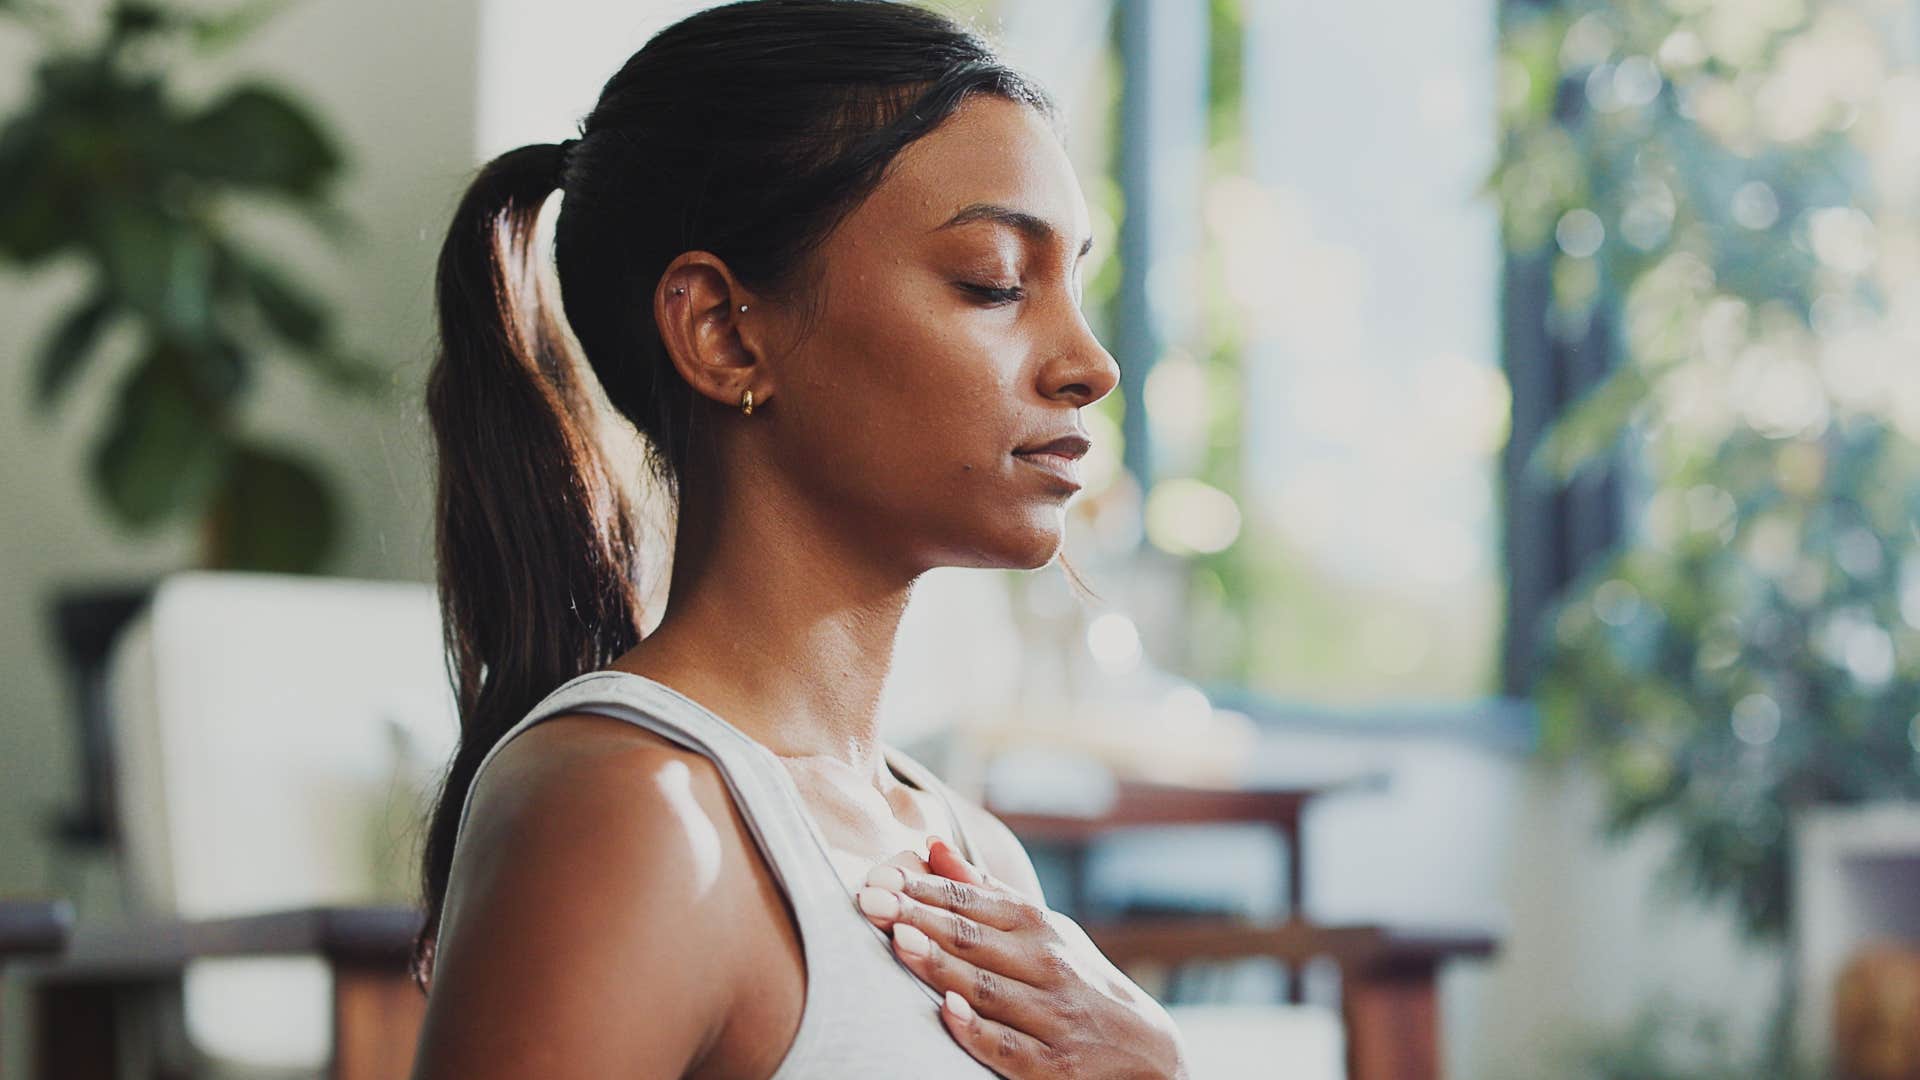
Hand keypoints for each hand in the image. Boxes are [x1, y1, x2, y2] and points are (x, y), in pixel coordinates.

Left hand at [855, 837, 1190, 1078]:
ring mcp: (1050, 1016)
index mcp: (1039, 928)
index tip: (882, 876)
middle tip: (872, 901)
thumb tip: (932, 846)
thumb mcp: (1041, 930)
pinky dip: (979, 1029)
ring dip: (942, 965)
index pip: (973, 902)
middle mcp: (1046, 965)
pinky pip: (1008, 1047)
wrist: (1146, 1052)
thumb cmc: (1078, 980)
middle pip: (972, 939)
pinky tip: (949, 1011)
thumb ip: (984, 891)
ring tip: (901, 941)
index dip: (926, 888)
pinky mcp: (1052, 1066)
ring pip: (987, 988)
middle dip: (919, 917)